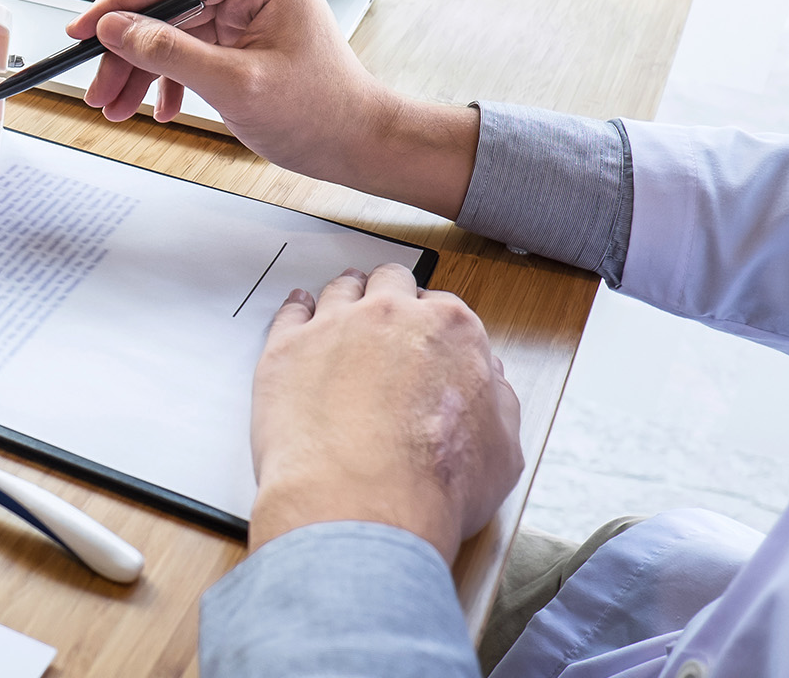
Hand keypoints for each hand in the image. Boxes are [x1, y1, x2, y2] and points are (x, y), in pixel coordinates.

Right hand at [64, 0, 478, 218]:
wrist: (359, 145)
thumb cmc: (321, 113)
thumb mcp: (235, 85)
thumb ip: (169, 52)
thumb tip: (117, 28)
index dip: (121, 5)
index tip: (84, 30)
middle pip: (168, 8)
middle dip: (129, 52)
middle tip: (98, 88)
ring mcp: (251, 13)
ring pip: (174, 33)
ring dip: (143, 71)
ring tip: (118, 107)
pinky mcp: (246, 38)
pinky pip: (192, 49)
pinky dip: (170, 79)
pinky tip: (159, 107)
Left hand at [246, 264, 522, 562]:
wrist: (362, 504)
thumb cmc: (431, 484)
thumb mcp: (503, 451)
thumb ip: (499, 404)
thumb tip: (491, 385)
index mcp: (450, 330)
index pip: (443, 307)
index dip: (433, 324)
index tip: (425, 337)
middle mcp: (391, 315)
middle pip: (390, 284)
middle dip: (390, 295)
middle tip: (385, 313)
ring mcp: (334, 327)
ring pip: (340, 290)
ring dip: (345, 295)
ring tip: (343, 303)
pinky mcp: (286, 348)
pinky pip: (290, 312)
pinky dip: (296, 309)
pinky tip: (299, 312)